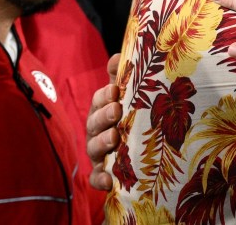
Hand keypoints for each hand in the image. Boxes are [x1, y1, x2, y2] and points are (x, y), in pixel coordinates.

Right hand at [86, 53, 121, 190]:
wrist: (141, 149)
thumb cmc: (131, 115)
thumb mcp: (128, 95)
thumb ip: (124, 76)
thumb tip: (119, 55)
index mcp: (102, 110)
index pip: (99, 100)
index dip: (104, 95)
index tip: (114, 90)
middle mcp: (97, 131)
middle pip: (94, 123)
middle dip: (104, 115)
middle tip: (116, 110)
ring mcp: (99, 153)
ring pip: (94, 148)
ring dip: (102, 142)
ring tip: (114, 137)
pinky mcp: (103, 174)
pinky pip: (96, 179)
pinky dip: (100, 179)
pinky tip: (109, 180)